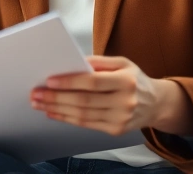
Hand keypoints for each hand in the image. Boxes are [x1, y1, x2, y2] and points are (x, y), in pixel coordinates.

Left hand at [30, 56, 192, 136]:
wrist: (157, 103)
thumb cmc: (134, 79)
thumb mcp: (122, 63)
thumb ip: (97, 62)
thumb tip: (71, 62)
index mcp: (126, 80)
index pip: (92, 82)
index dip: (69, 82)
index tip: (49, 80)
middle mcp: (125, 101)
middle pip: (84, 101)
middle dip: (56, 98)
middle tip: (35, 94)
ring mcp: (121, 118)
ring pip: (82, 115)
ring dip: (57, 109)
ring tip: (39, 104)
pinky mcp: (116, 130)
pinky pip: (86, 124)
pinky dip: (67, 119)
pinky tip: (54, 113)